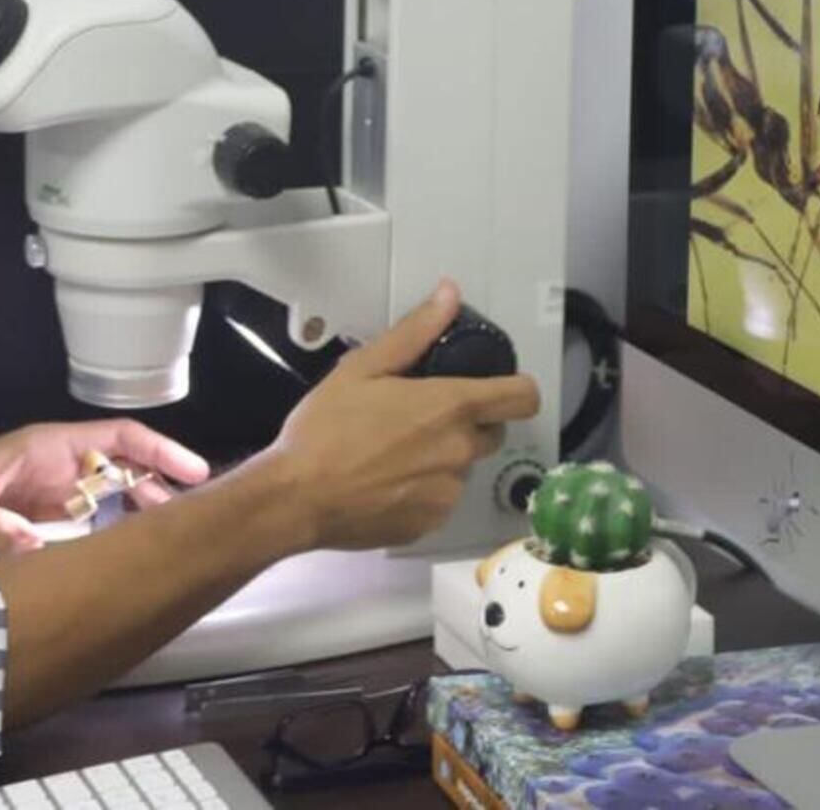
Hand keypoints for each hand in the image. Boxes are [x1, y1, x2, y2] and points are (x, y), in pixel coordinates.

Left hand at [0, 421, 210, 557]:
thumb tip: (33, 548)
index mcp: (48, 447)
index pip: (117, 438)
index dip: (158, 451)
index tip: (193, 472)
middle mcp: (60, 463)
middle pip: (125, 465)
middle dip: (162, 483)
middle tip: (197, 515)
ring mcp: (55, 488)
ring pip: (115, 491)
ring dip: (144, 507)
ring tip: (175, 535)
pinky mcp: (47, 514)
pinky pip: (95, 516)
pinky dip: (119, 527)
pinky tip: (135, 549)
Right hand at [260, 279, 540, 550]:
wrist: (296, 498)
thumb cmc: (325, 428)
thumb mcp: (363, 367)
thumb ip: (414, 332)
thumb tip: (450, 295)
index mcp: (451, 408)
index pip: (523, 397)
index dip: (515, 387)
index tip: (493, 386)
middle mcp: (461, 452)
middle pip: (491, 432)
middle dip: (466, 422)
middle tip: (417, 416)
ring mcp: (448, 493)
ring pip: (461, 467)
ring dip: (440, 457)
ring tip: (390, 452)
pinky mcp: (430, 524)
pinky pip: (440, 499)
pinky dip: (421, 489)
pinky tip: (383, 482)